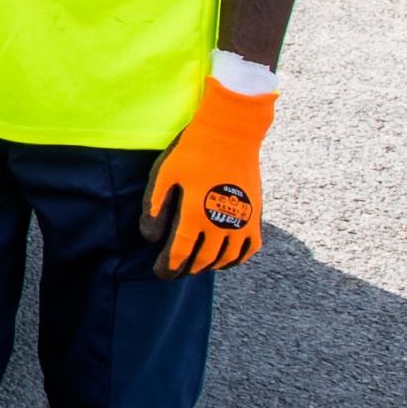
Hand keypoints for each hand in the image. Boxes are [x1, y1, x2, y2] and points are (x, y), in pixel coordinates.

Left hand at [143, 78, 273, 273]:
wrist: (231, 134)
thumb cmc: (193, 152)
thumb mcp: (164, 174)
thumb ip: (155, 207)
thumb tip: (150, 237)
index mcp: (195, 215)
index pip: (180, 253)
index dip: (168, 267)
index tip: (160, 273)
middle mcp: (221, 224)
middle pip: (202, 260)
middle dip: (186, 269)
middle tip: (175, 272)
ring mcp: (242, 222)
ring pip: (226, 258)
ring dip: (209, 266)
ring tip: (195, 266)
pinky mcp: (256, 216)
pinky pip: (249, 249)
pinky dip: (235, 259)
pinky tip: (223, 259)